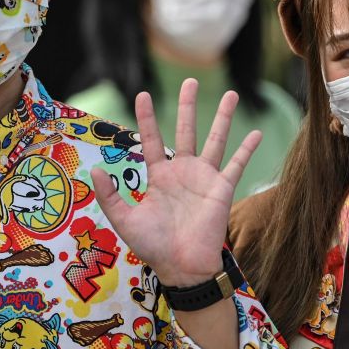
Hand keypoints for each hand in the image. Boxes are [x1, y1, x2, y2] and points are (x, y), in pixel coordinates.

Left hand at [90, 79, 259, 286]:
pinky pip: (236, 165)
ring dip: (223, 118)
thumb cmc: (153, 246)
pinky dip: (246, 149)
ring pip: (215, 140)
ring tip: (232, 94)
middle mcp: (182, 172)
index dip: (147, 117)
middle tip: (191, 81)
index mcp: (159, 176)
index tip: (143, 94)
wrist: (181, 268)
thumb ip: (109, 196)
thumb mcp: (124, 220)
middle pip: (185, 130)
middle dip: (188, 106)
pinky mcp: (222, 189)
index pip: (151, 139)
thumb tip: (93, 170)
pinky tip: (255, 132)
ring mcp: (204, 179)